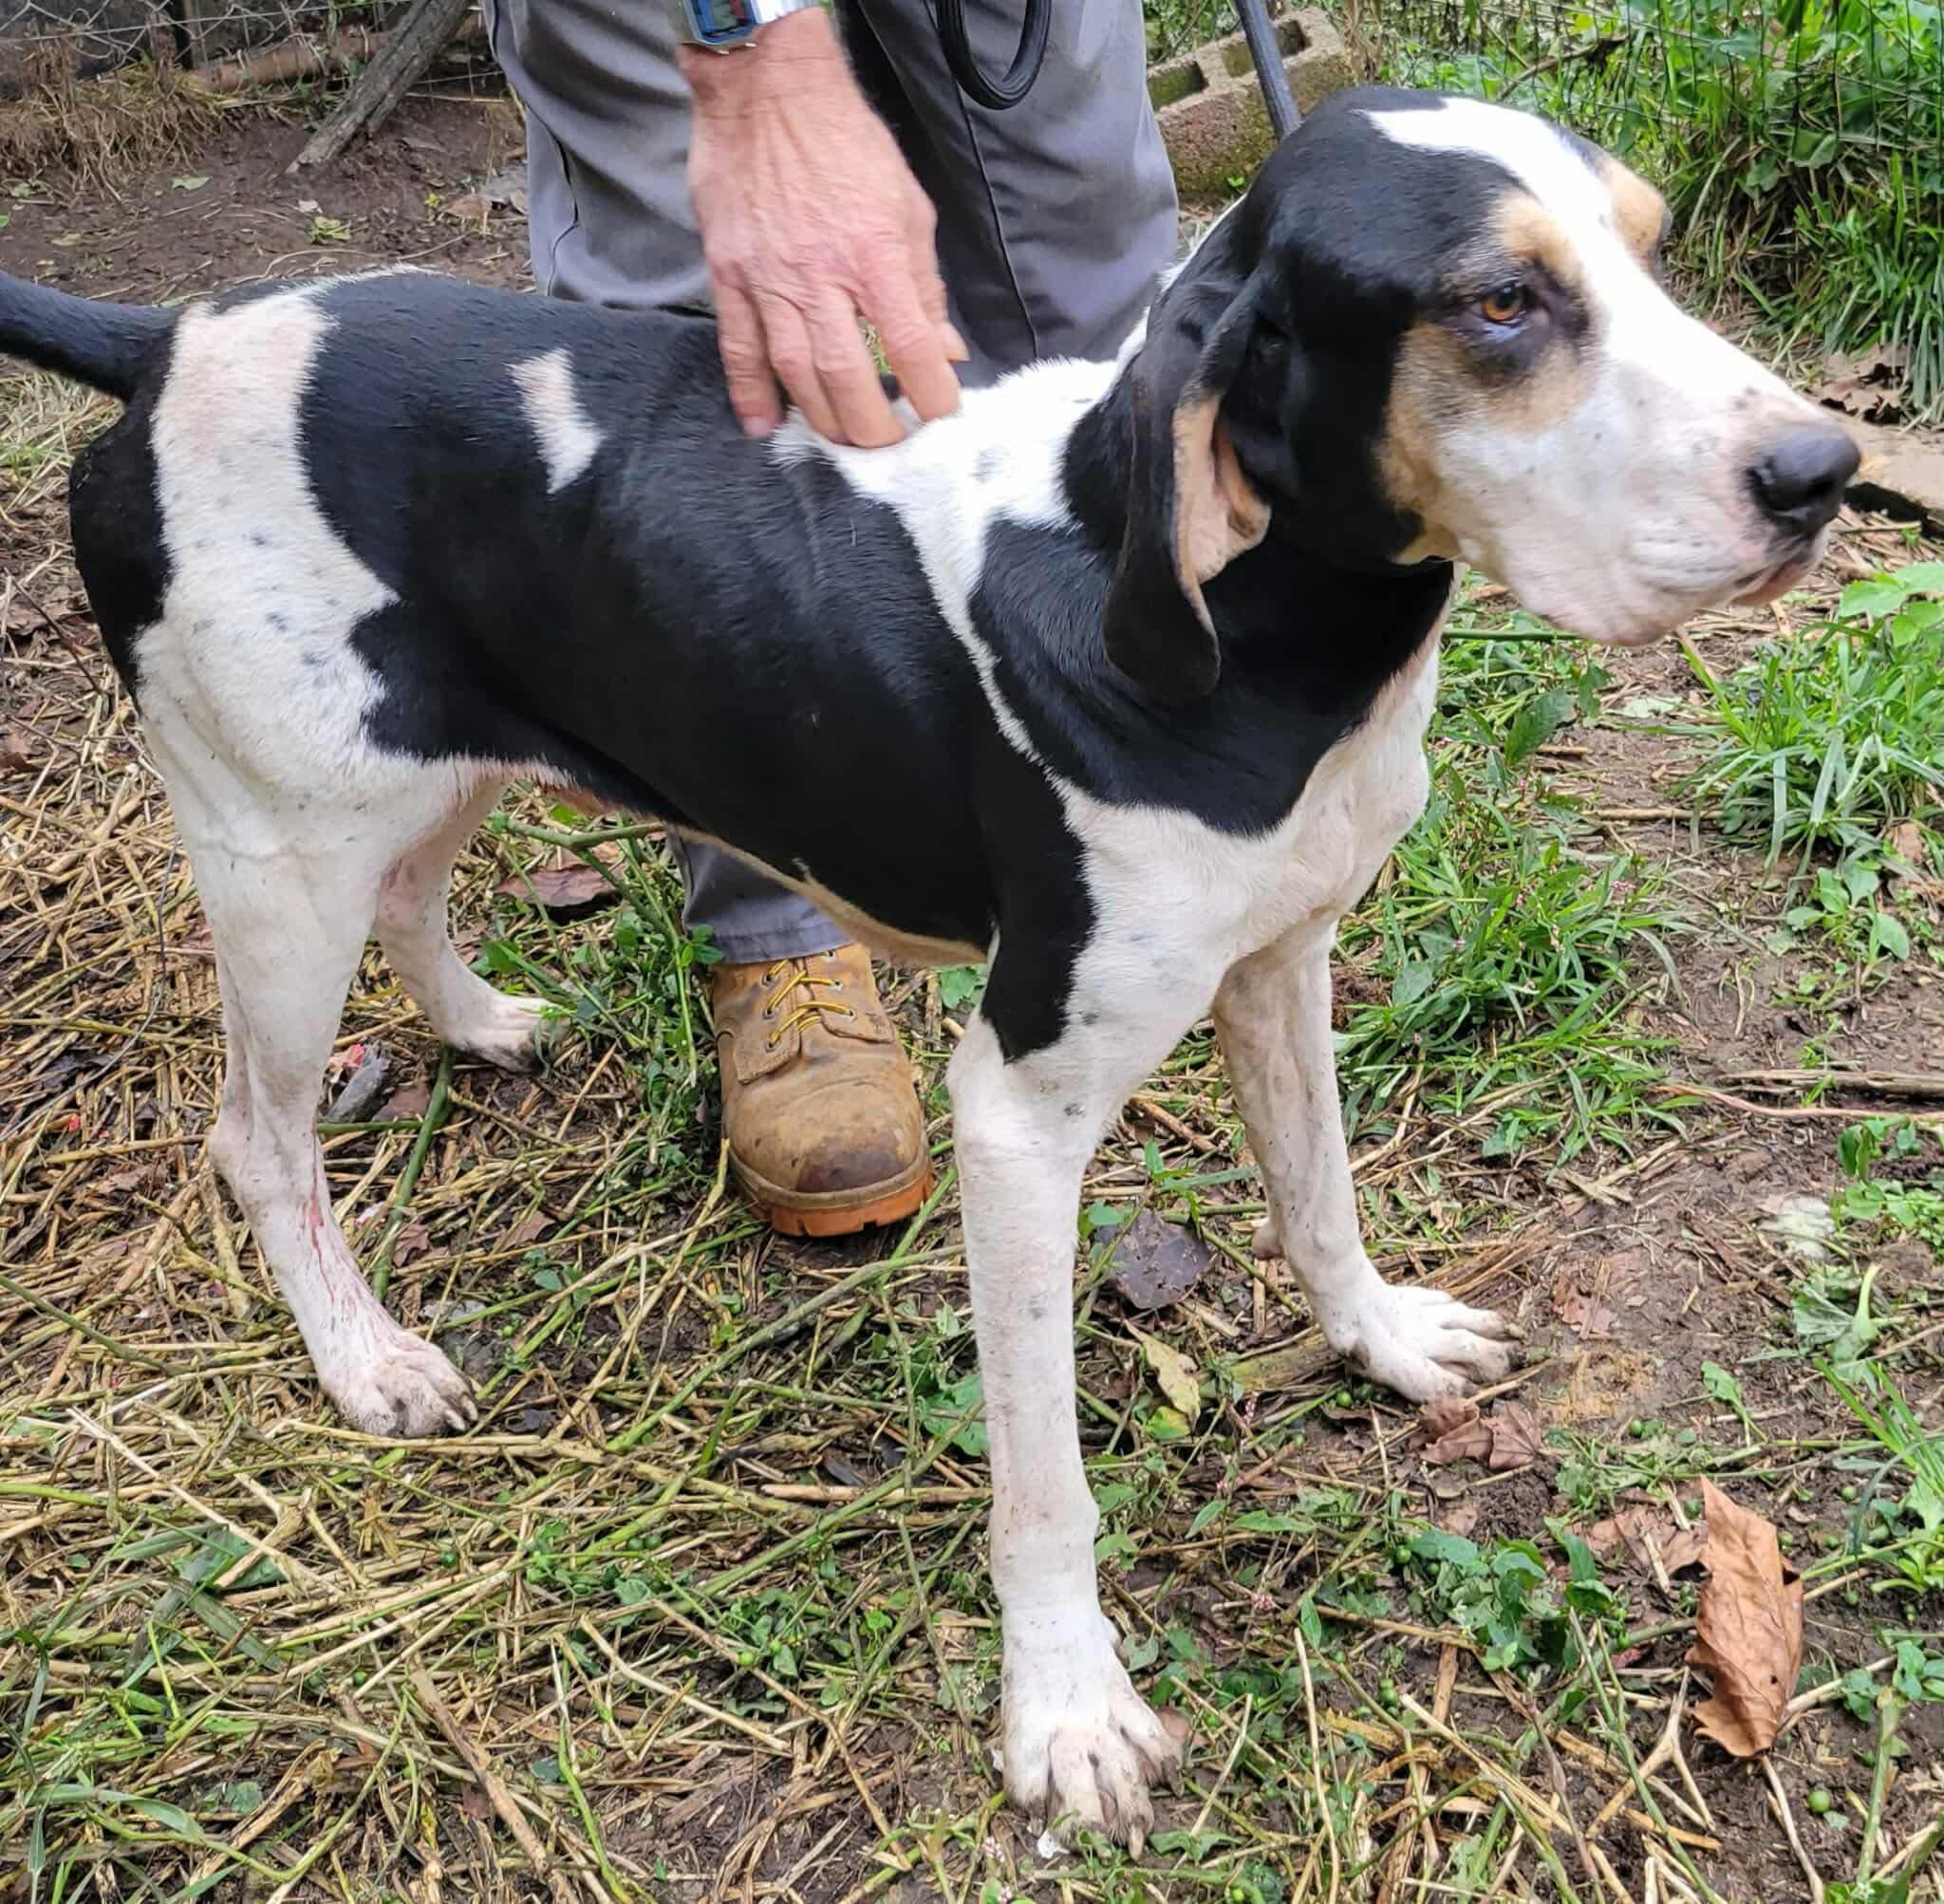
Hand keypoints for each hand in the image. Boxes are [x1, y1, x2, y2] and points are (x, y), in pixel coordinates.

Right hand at [681, 9, 965, 445]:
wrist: (768, 91)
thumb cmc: (846, 144)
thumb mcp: (907, 206)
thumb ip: (924, 283)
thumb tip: (944, 348)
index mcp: (874, 253)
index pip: (909, 342)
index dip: (929, 392)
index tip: (939, 416)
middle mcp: (821, 273)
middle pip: (846, 373)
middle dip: (871, 423)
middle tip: (886, 444)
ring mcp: (768, 277)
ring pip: (794, 370)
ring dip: (820, 418)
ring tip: (841, 439)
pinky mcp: (728, 273)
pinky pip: (738, 346)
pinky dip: (749, 392)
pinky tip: (764, 426)